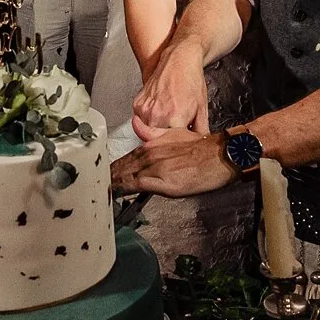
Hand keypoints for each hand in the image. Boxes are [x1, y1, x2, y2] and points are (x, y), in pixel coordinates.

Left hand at [111, 129, 235, 197]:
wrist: (219, 156)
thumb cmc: (202, 148)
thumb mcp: (175, 133)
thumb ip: (153, 134)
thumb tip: (138, 127)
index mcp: (153, 144)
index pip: (128, 156)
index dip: (117, 166)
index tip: (109, 172)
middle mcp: (151, 155)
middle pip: (124, 167)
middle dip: (111, 175)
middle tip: (99, 183)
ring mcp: (156, 169)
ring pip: (127, 176)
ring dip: (114, 183)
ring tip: (104, 189)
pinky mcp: (163, 183)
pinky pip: (138, 186)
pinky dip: (125, 189)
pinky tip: (117, 193)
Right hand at [130, 45, 210, 138]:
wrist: (179, 60)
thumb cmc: (191, 81)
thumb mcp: (202, 109)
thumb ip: (201, 132)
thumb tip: (199, 145)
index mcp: (176, 119)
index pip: (174, 144)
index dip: (179, 143)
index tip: (182, 139)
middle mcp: (158, 116)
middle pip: (160, 141)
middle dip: (168, 138)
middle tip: (176, 127)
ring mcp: (145, 110)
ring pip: (148, 132)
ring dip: (157, 129)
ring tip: (168, 115)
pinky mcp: (137, 105)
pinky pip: (141, 120)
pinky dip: (149, 119)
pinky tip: (159, 108)